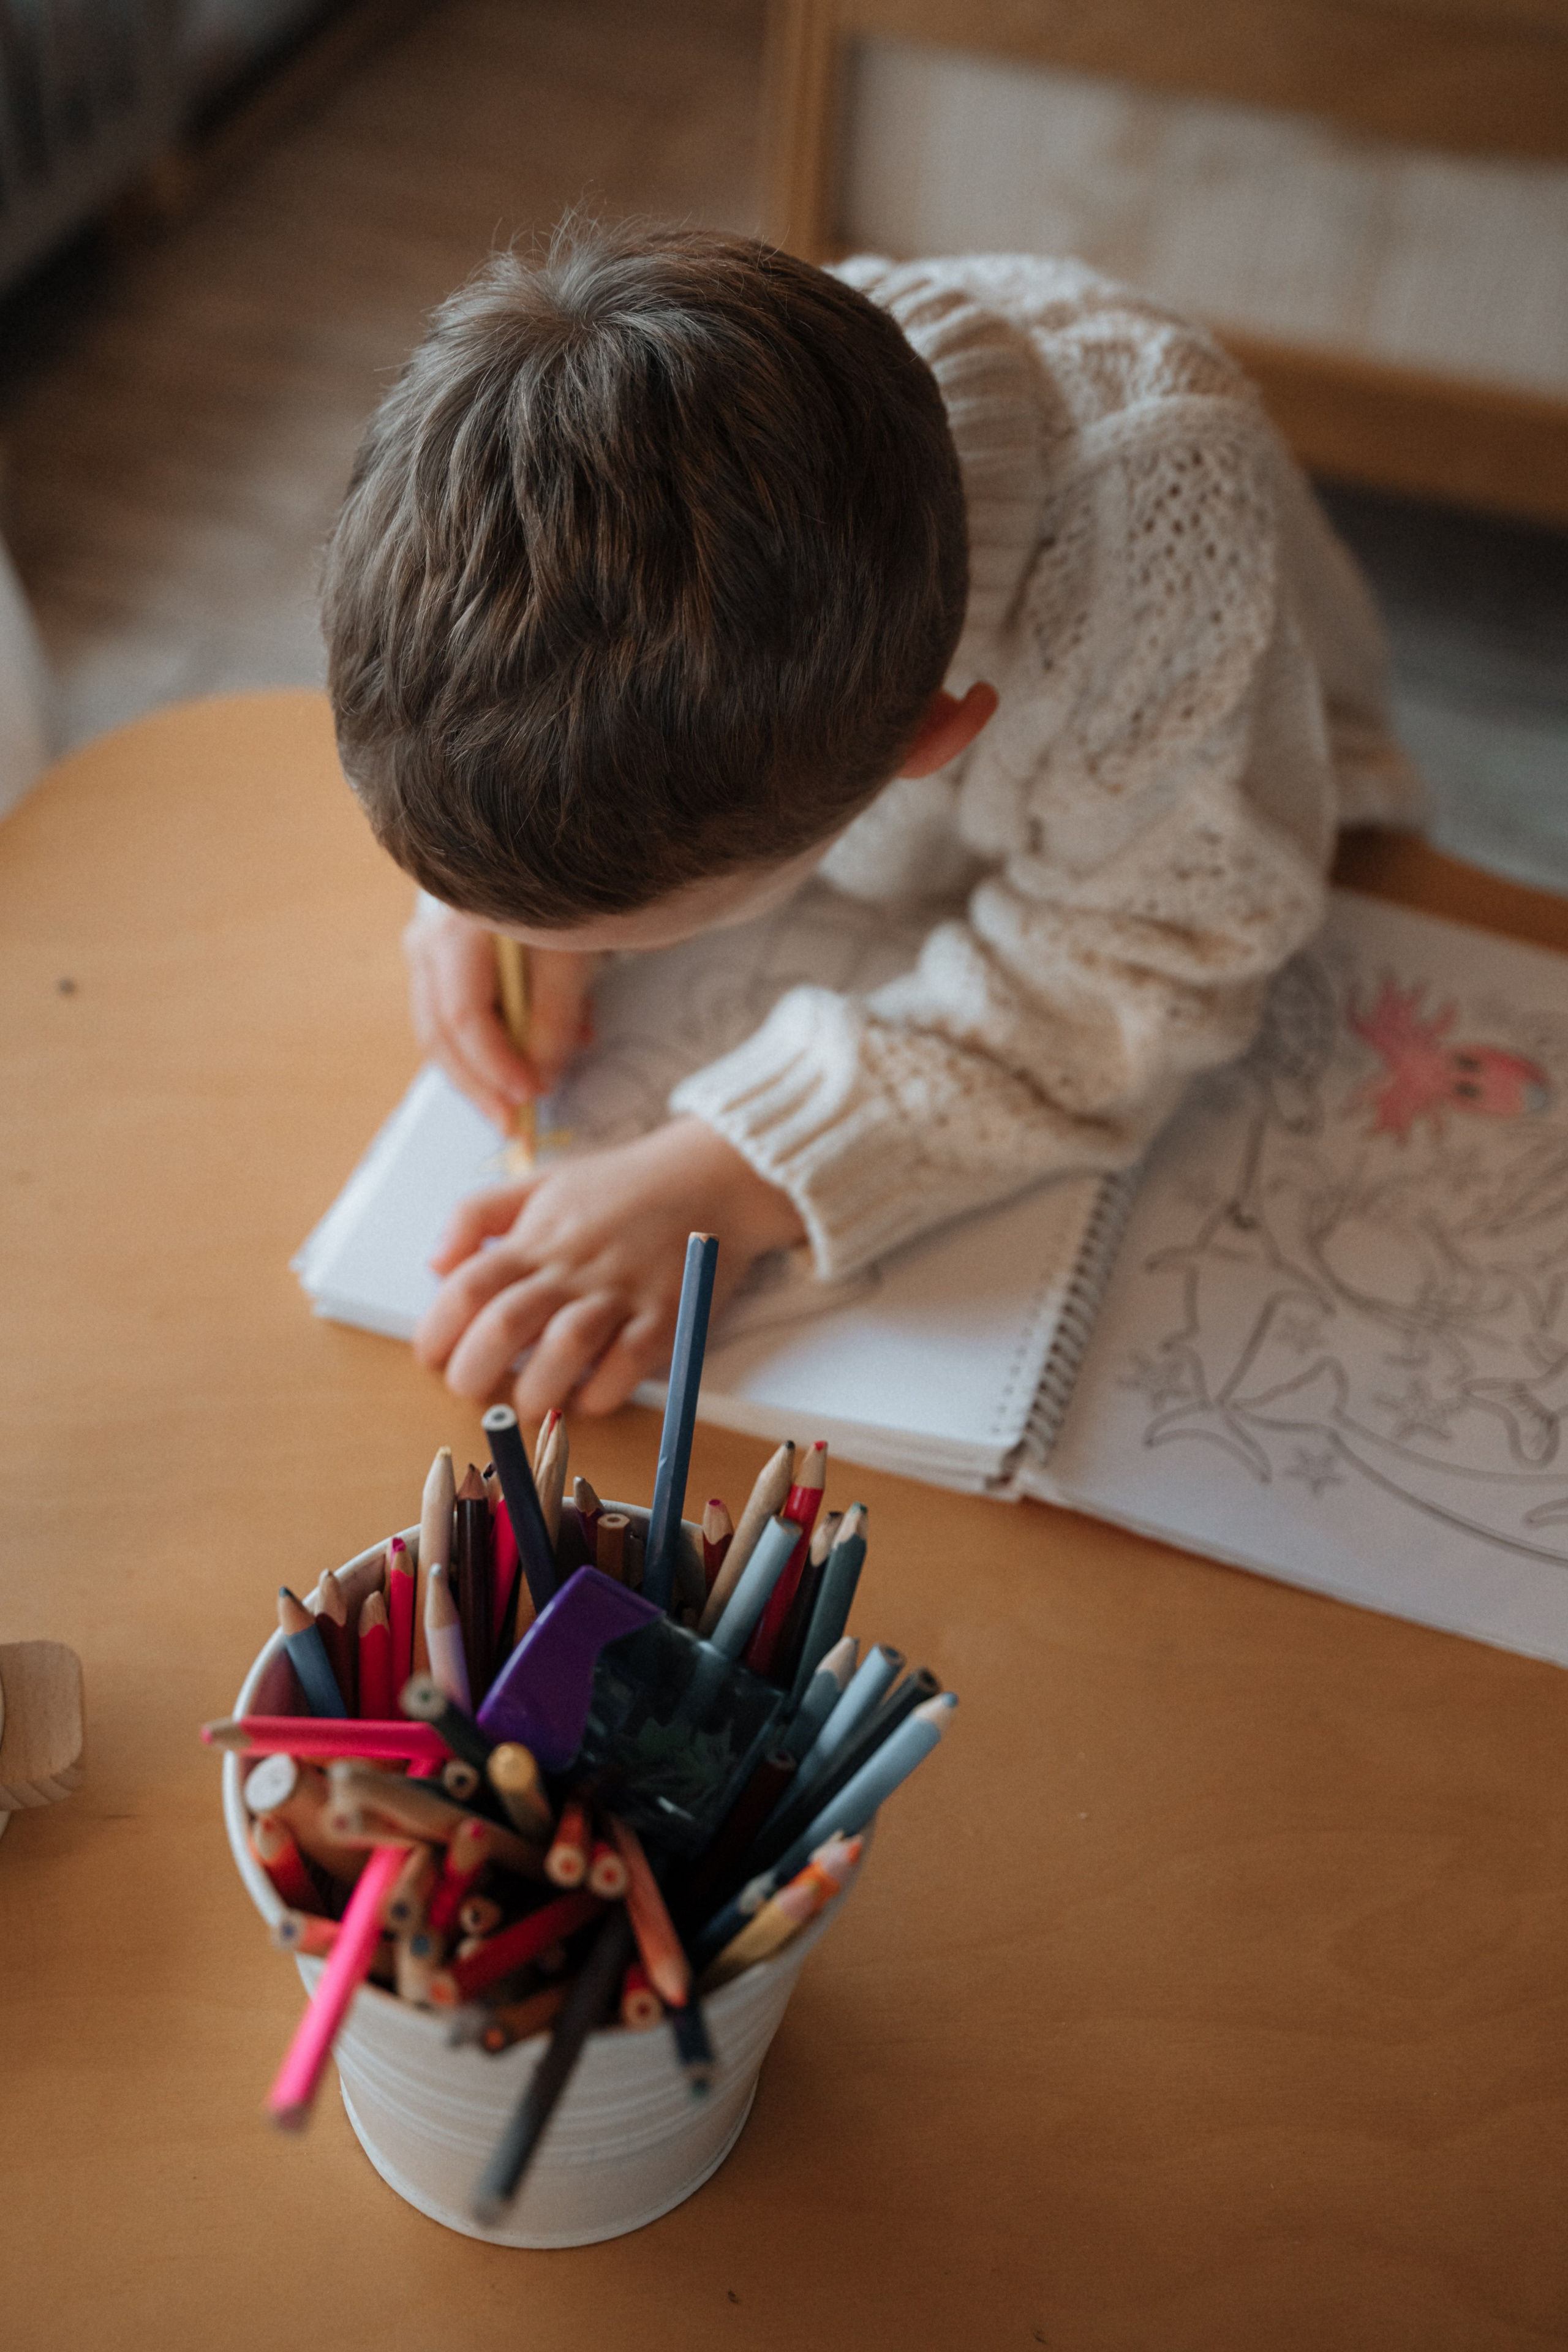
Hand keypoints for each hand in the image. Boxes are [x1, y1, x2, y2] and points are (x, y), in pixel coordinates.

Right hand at [403, 897, 598, 1129]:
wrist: (547, 855)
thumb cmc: (559, 893)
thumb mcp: (568, 952)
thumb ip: (554, 1016)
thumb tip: (542, 1078)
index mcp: (453, 935)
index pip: (464, 1019)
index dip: (496, 1066)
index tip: (531, 1095)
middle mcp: (426, 945)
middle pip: (442, 1035)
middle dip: (482, 1086)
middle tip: (515, 1123)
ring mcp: (427, 954)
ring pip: (446, 1035)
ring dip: (490, 1070)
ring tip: (537, 1083)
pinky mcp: (443, 967)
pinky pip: (461, 1021)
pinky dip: (497, 1044)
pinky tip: (540, 1048)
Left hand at [414, 1117, 807, 1417]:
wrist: (713, 1174)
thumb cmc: (622, 1185)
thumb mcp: (540, 1181)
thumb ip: (478, 1214)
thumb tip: (435, 1264)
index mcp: (537, 1236)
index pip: (468, 1287)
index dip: (437, 1330)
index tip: (431, 1356)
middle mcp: (574, 1265)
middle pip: (506, 1324)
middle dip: (474, 1371)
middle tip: (472, 1390)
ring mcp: (622, 1291)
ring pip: (565, 1348)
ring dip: (536, 1389)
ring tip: (529, 1402)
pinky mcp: (667, 1314)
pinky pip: (630, 1364)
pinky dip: (603, 1392)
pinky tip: (589, 1398)